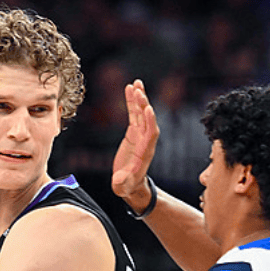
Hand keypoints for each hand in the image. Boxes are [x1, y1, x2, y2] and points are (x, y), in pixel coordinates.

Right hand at [111, 80, 158, 199]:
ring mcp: (140, 135)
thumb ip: (122, 183)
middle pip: (147, 120)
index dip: (150, 122)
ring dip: (140, 98)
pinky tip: (129, 88)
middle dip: (144, 105)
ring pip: (142, 113)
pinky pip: (134, 114)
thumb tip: (118, 181)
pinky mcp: (134, 132)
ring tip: (136, 83)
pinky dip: (132, 102)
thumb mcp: (123, 186)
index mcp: (145, 152)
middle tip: (139, 91)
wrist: (129, 183)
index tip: (148, 109)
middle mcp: (146, 141)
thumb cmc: (126, 185)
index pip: (151, 134)